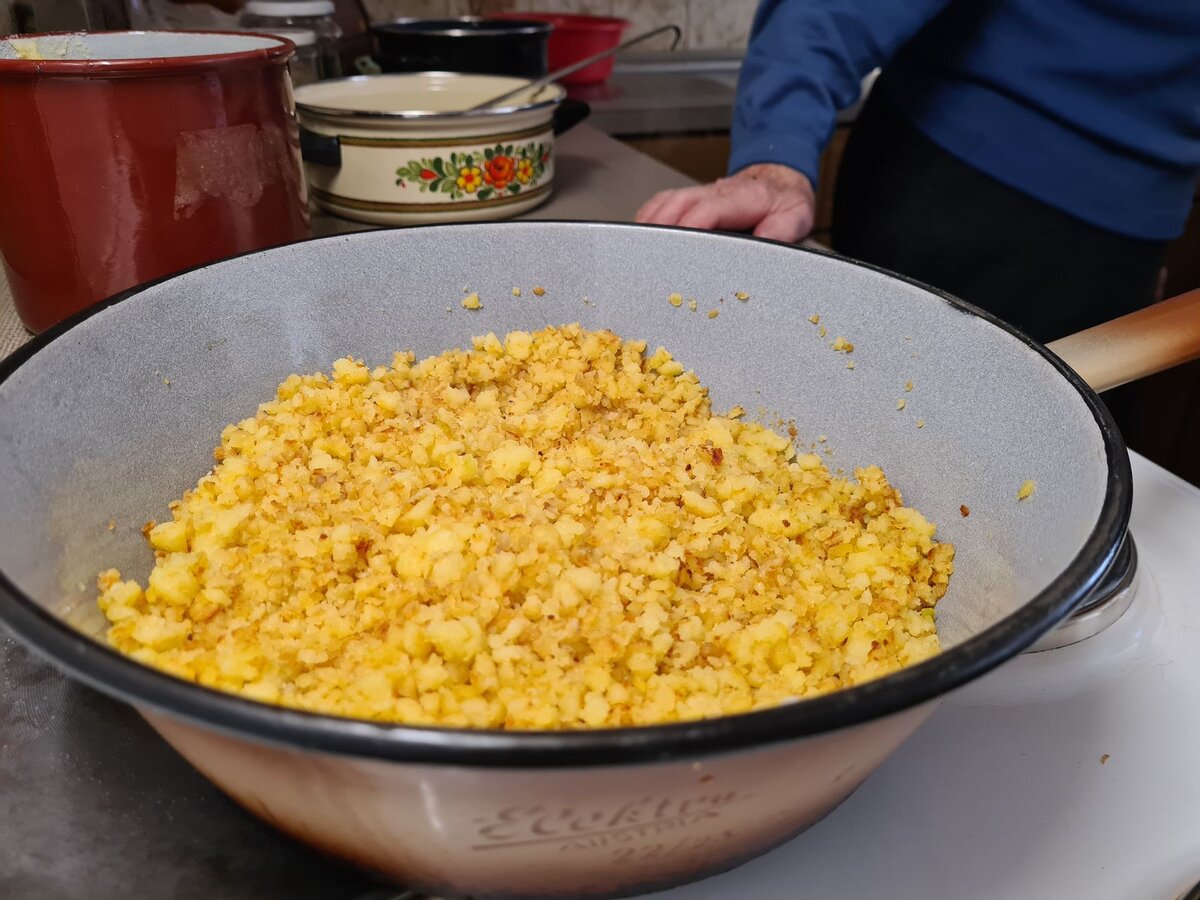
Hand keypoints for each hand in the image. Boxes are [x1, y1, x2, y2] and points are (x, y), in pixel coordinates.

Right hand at [635, 164, 815, 242]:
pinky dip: (648, 218)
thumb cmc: (783, 204)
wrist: (779, 182)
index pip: (710, 209)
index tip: (681, 246)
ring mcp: (700, 193)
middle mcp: (717, 192)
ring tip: (641, 249)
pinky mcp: (690, 198)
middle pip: (679, 204)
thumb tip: (765, 241)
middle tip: (652, 255)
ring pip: (667, 202)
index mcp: (743, 198)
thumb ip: (782, 229)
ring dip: (652, 224)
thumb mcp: (796, 217)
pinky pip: (662, 203)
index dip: (693, 226)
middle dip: (663, 228)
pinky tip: (643, 235)